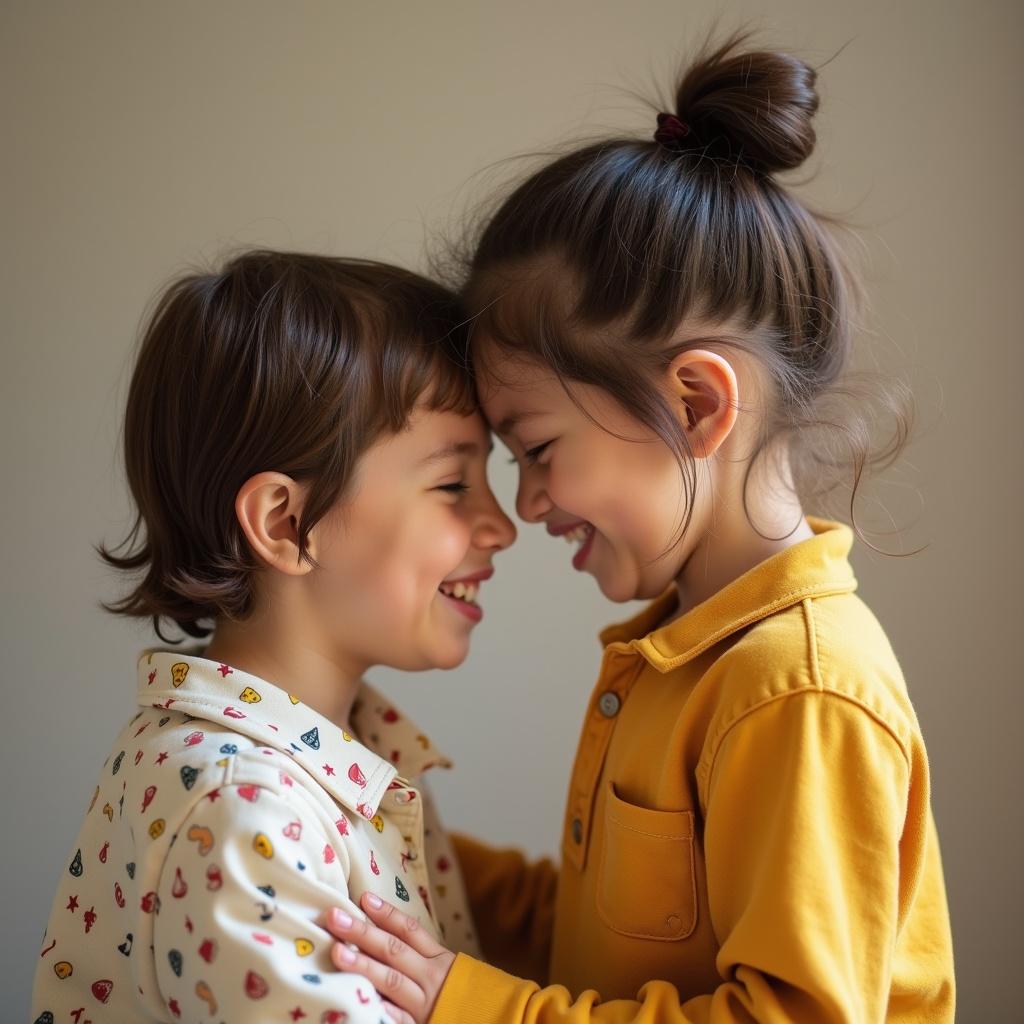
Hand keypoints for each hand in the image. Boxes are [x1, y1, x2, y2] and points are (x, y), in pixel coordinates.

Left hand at [325, 891, 455, 1023]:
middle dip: (363, 932)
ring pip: (391, 980)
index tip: (363, 898)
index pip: (409, 930)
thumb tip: (384, 930)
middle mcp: (430, 976)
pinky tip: (359, 998)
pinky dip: (380, 1007)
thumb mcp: (447, 968)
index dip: (386, 913)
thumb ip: (420, 954)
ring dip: (363, 965)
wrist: (492, 1021)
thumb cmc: (462, 993)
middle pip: (393, 950)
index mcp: (438, 958)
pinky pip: (397, 1016)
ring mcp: (423, 1003)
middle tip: (334, 917)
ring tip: (336, 952)